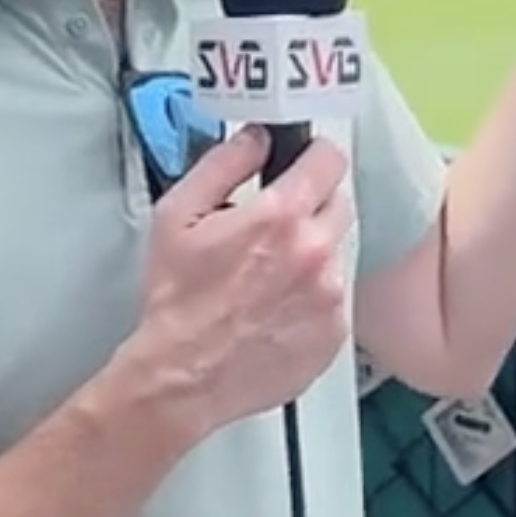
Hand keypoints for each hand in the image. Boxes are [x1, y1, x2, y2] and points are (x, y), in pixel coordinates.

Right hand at [119, 129, 354, 433]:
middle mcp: (316, 254)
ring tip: (268, 276)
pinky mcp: (334, 335)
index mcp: (281, 217)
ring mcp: (330, 298)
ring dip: (312, 253)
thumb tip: (257, 138)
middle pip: (339, 203)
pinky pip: (336, 298)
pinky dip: (313, 297)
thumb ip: (224, 164)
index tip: (302, 164)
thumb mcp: (178, 215)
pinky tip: (276, 308)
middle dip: (311, 204)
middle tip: (274, 225)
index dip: (313, 156)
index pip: (329, 160)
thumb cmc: (176, 301)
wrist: (181, 377)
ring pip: (337, 252)